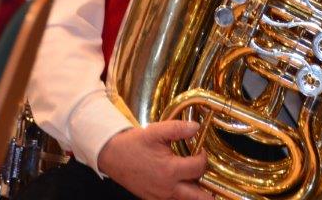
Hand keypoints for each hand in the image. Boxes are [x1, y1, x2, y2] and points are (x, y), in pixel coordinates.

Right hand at [97, 120, 211, 199]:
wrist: (113, 155)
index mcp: (170, 170)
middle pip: (199, 197)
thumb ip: (178, 128)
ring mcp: (160, 197)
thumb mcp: (156, 131)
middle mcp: (167, 188)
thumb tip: (197, 127)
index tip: (201, 150)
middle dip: (208, 189)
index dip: (204, 158)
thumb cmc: (134, 143)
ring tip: (195, 179)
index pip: (198, 168)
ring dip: (195, 192)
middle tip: (206, 174)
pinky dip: (181, 195)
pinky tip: (180, 184)